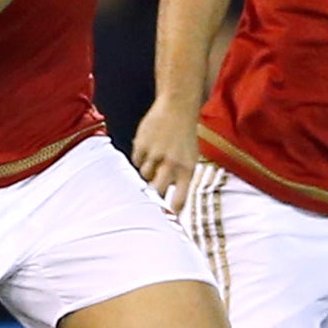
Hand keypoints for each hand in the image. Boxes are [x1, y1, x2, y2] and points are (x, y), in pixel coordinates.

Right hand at [132, 98, 199, 213]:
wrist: (178, 107)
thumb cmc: (185, 136)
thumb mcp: (190, 158)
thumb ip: (180, 178)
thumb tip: (167, 202)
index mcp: (187, 169)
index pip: (179, 199)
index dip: (171, 212)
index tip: (166, 220)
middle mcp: (171, 163)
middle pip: (156, 191)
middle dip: (152, 197)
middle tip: (149, 199)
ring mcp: (155, 154)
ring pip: (144, 176)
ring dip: (146, 174)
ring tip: (153, 163)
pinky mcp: (142, 145)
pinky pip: (136, 162)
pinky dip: (140, 160)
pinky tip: (147, 150)